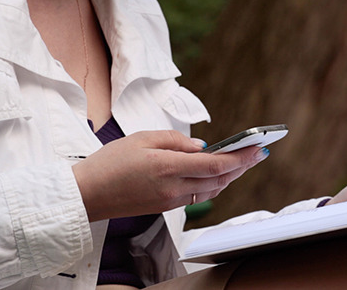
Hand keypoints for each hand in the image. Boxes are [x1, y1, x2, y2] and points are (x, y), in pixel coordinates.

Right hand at [73, 130, 268, 221]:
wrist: (88, 194)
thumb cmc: (110, 162)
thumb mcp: (142, 139)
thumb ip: (176, 141)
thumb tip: (202, 148)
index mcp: (168, 168)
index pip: (216, 165)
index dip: (241, 157)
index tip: (258, 148)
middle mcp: (174, 189)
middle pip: (220, 179)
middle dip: (243, 166)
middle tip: (258, 153)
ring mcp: (171, 201)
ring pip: (212, 190)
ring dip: (230, 176)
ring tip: (244, 162)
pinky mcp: (167, 207)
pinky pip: (198, 196)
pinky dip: (213, 184)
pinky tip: (218, 175)